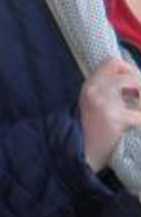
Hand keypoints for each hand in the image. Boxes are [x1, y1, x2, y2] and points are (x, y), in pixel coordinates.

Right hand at [78, 57, 140, 171]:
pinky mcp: (113, 117)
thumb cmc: (91, 132)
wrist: (81, 154)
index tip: (135, 84)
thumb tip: (134, 85)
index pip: (112, 62)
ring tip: (139, 110)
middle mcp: (94, 89)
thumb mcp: (92, 105)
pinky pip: (140, 114)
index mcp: (90, 85)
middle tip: (140, 99)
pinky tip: (137, 124)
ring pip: (135, 84)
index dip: (128, 69)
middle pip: (126, 71)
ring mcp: (103, 101)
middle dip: (140, 83)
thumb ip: (107, 92)